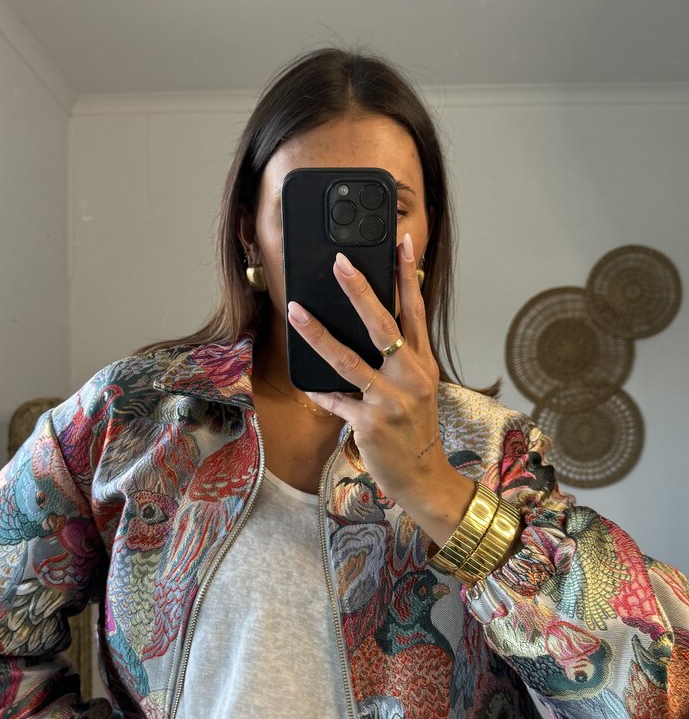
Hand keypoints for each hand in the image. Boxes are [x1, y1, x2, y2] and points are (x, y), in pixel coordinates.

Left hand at [286, 233, 474, 545]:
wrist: (424, 476)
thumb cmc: (415, 430)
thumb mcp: (417, 389)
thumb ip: (400, 359)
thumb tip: (375, 326)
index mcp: (422, 364)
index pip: (416, 311)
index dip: (408, 275)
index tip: (401, 242)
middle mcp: (409, 377)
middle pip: (383, 326)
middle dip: (359, 291)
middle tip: (338, 262)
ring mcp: (390, 401)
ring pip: (349, 359)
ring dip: (319, 333)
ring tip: (296, 309)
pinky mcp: (370, 423)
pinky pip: (336, 400)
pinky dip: (321, 392)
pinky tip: (308, 385)